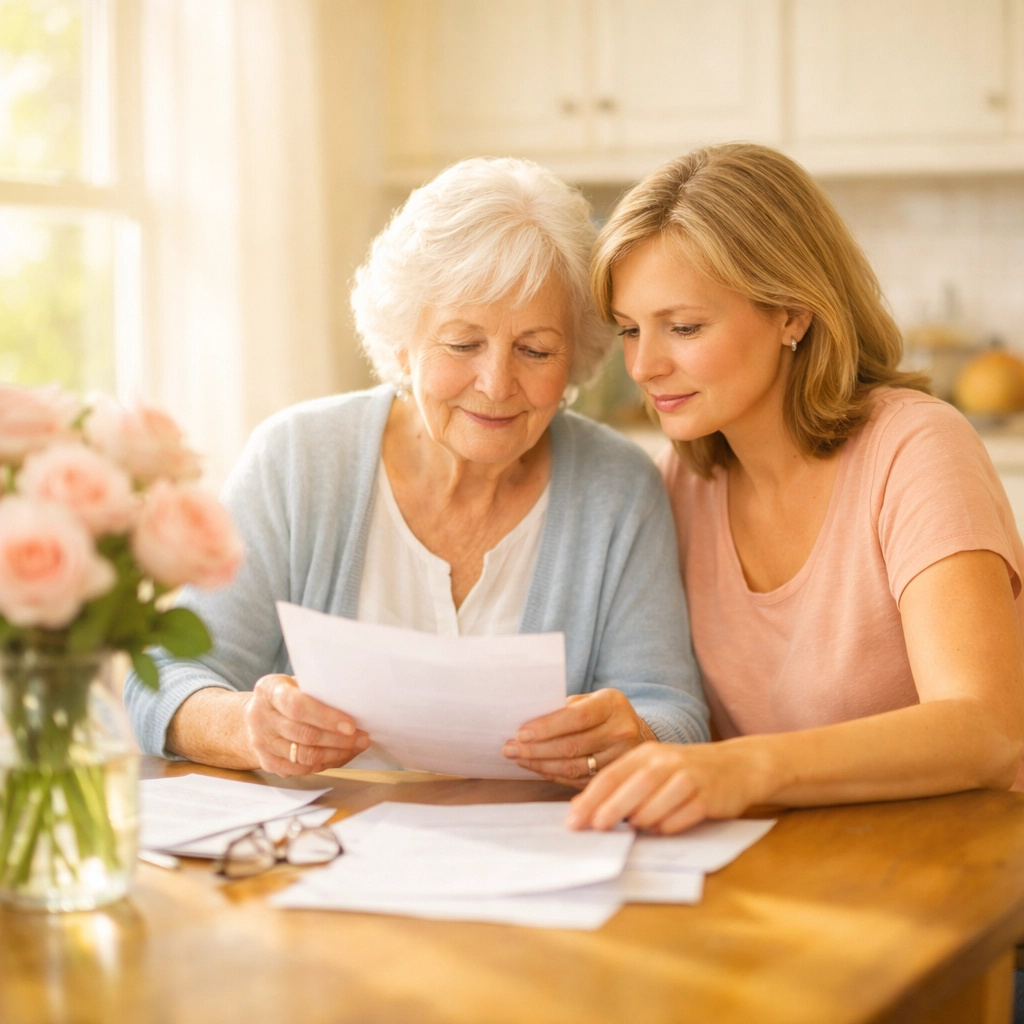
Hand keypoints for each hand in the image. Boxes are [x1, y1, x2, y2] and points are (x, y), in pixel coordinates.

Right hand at [244, 674, 370, 776]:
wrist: (257, 714)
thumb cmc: (286, 695)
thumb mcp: (295, 682)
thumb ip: (316, 690)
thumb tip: (353, 702)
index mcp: (269, 690)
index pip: (297, 706)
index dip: (326, 717)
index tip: (351, 725)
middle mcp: (260, 717)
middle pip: (303, 734)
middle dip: (338, 739)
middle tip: (362, 737)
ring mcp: (261, 742)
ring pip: (304, 755)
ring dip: (335, 753)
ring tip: (356, 747)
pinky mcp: (267, 762)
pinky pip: (300, 769)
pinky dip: (325, 764)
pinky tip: (340, 756)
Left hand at [502, 689, 656, 787]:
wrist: (638, 732)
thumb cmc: (604, 712)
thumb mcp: (592, 699)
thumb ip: (566, 707)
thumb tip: (528, 721)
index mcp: (613, 705)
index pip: (576, 718)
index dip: (546, 727)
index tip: (521, 733)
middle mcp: (621, 732)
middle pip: (572, 745)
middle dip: (535, 749)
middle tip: (509, 749)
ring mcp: (620, 758)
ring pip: (573, 767)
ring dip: (540, 764)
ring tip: (519, 759)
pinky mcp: (613, 777)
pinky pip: (577, 780)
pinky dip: (553, 775)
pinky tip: (538, 768)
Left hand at [565, 739, 772, 833]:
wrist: (738, 766)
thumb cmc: (685, 772)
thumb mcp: (652, 769)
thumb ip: (621, 784)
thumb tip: (581, 806)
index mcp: (646, 754)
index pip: (611, 775)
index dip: (590, 798)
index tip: (573, 820)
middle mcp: (666, 761)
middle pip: (633, 786)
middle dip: (611, 809)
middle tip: (595, 828)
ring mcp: (689, 778)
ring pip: (656, 803)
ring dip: (641, 820)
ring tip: (633, 829)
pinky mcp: (709, 796)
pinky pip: (681, 817)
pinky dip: (668, 826)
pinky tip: (662, 829)